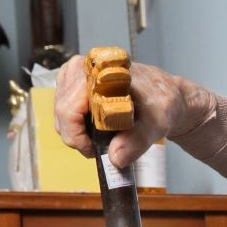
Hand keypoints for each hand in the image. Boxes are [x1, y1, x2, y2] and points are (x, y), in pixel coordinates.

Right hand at [53, 54, 197, 169]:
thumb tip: (115, 158)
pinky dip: (79, 125)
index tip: (96, 150)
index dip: (79, 136)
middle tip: (106, 146)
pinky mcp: (72, 83)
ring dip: (80, 132)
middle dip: (80, 137)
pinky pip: (65, 112)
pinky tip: (99, 126)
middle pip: (63, 115)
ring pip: (62, 116)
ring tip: (106, 135)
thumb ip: (137, 141)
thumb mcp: (156, 123)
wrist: (165, 93)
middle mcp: (80, 68)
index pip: (69, 110)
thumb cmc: (161, 102)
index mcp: (97, 71)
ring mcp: (73, 74)